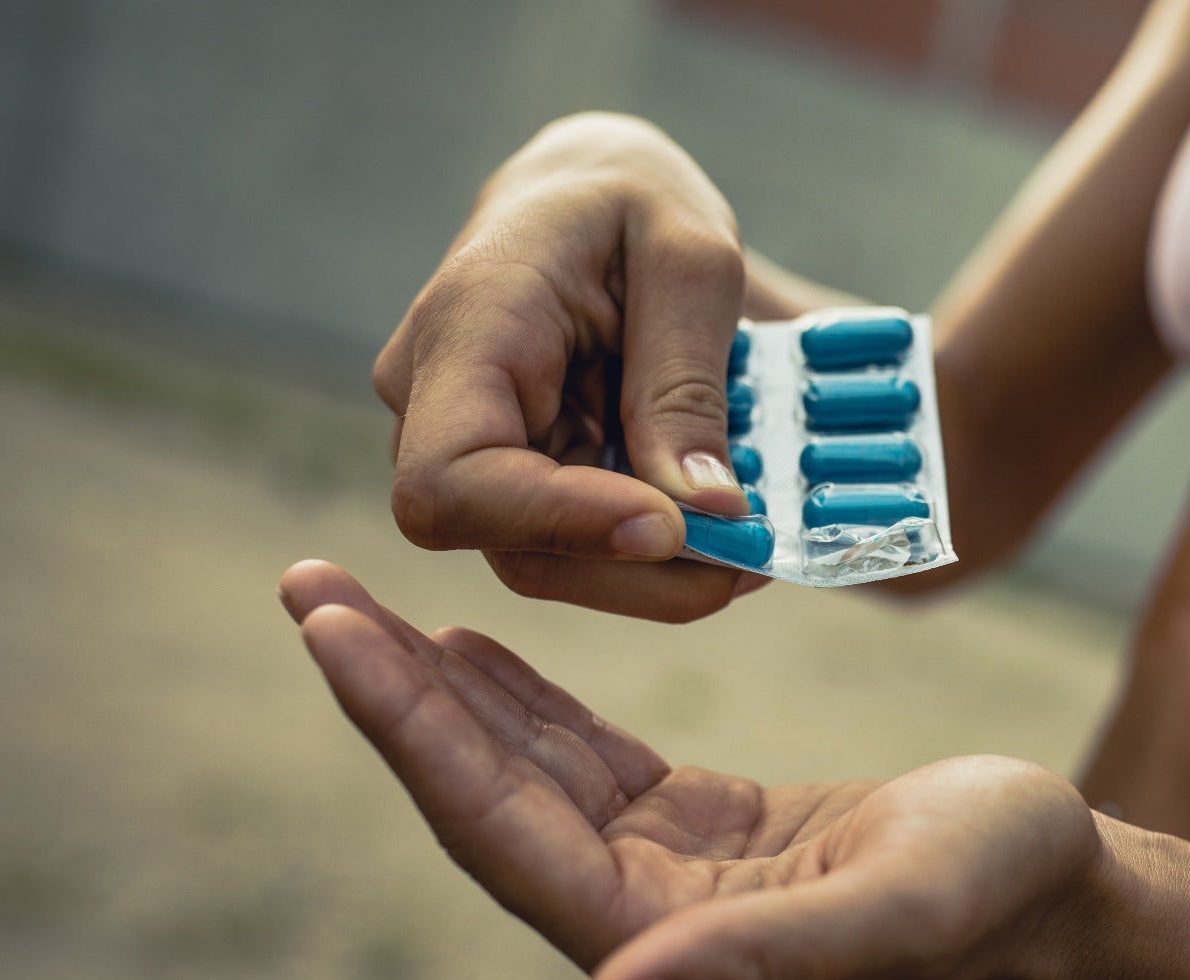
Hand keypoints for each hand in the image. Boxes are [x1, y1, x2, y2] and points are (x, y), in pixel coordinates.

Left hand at [278, 560, 1100, 979]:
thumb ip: (746, 971)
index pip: (497, 828)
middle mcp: (632, 916)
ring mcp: (657, 873)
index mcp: (653, 943)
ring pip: (519, 769)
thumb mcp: (883, 919)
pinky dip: (521, 698)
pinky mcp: (692, 828)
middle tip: (306, 583)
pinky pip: (580, 756)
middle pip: (482, 792)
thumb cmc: (988, 895)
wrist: (1051, 885)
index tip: (333, 629)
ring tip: (356, 600)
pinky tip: (471, 645)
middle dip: (391, 691)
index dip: (409, 731)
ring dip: (438, 688)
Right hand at [374, 112, 755, 622]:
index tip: (669, 526)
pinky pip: (576, 545)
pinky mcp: (514, 477)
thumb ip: (685, 381)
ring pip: (548, 562)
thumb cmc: (632, 201)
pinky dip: (655, 557)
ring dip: (656, 576)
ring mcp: (466, 448)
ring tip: (754, 545)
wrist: (590, 193)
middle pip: (511, 544)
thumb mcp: (689, 259)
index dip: (558, 523)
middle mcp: (435, 402)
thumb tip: (704, 507)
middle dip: (637, 572)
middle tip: (751, 555)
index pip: (454, 479)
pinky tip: (726, 530)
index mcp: (465, 328)